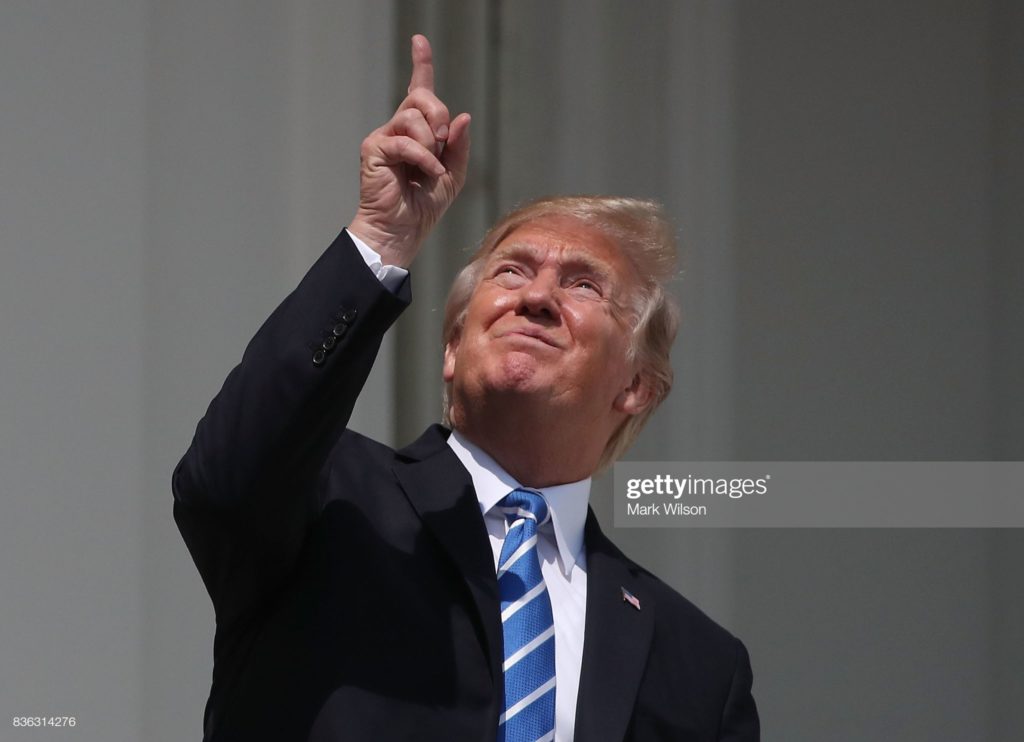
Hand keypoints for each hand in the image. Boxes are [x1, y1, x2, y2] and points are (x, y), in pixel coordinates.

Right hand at [347, 34, 470, 267]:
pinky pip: (405, 141)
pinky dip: (424, 158)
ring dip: (431, 143)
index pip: (418, 91)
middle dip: (440, 116)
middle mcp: (398, 129)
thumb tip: (463, 116)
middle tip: (444, 143)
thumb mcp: (453, 174)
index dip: (421, 64)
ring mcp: (384, 137)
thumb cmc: (423, 207)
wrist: (402, 231)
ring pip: (413, 116)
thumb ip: (458, 146)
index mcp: (417, 132)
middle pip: (422, 97)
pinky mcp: (374, 149)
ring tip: (432, 167)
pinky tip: (428, 174)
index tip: (419, 41)